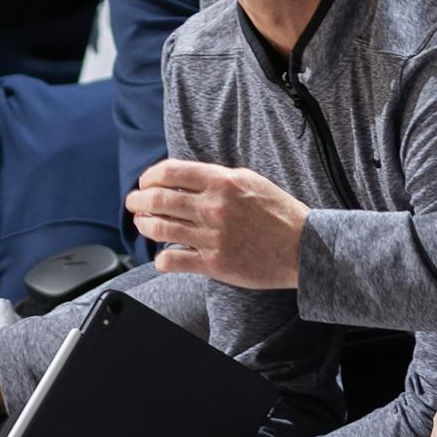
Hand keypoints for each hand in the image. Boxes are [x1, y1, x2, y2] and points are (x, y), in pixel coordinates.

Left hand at [126, 160, 308, 288]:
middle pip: (158, 200)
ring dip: (144, 225)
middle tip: (134, 203)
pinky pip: (173, 260)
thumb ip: (218, 179)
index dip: (150, 177)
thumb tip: (185, 179)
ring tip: (143, 224)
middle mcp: (214, 207)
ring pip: (160, 229)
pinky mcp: (214, 263)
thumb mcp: (251, 181)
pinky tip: (162, 256)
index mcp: (223, 182)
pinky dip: (161, 258)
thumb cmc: (280, 213)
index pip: (170, 172)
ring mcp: (213, 236)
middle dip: (138, 200)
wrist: (303, 247)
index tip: (146, 183)